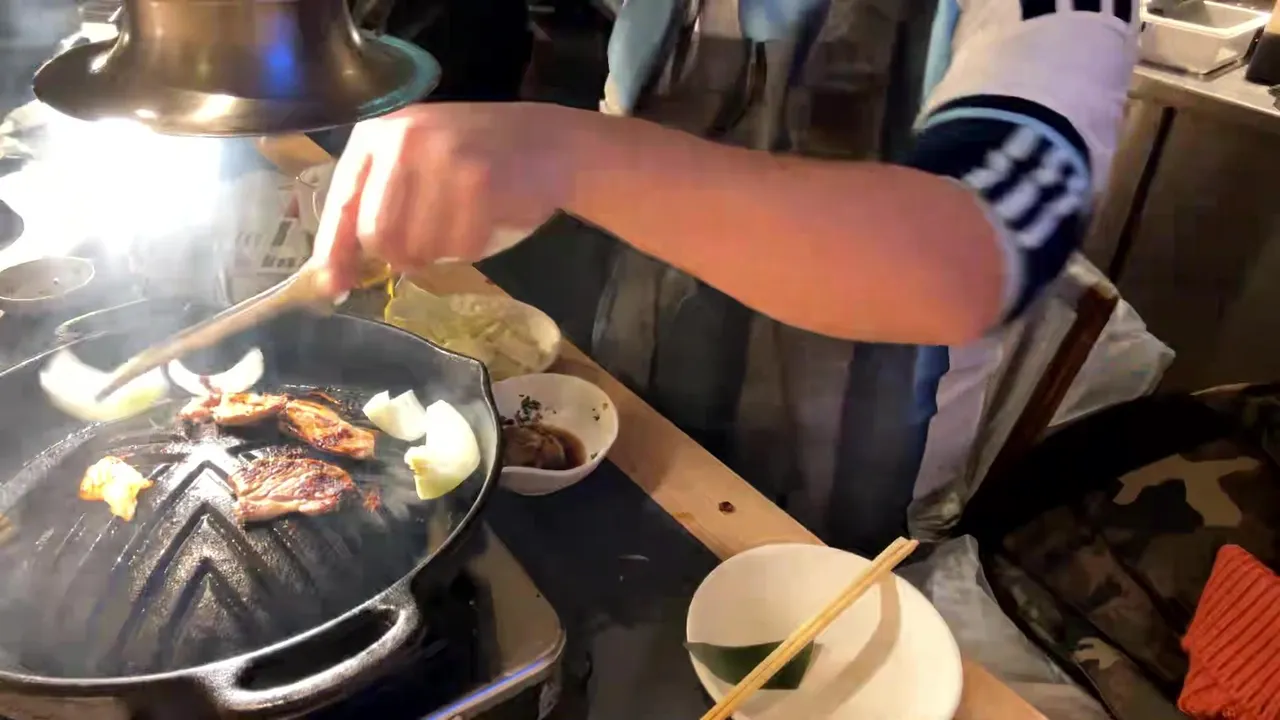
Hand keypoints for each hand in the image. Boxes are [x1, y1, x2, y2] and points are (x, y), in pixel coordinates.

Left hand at [309, 102, 579, 293]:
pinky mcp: (480, 182)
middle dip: (401, 255)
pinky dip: (473, 248)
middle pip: (378, 235)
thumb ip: (374, 208)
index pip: (342, 204)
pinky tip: (486, 220)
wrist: (547, 142)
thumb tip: (332, 278)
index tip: (335, 287)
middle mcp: (404, 139)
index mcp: (377, 134)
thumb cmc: (474, 161)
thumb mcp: (414, 166)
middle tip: (429, 250)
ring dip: (442, 252)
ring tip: (463, 223)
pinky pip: (461, 248)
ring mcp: (442, 158)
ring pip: (419, 247)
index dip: (335, 252)